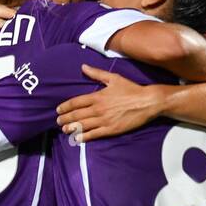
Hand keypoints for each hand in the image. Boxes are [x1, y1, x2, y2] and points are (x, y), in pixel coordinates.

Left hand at [55, 65, 172, 141]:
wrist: (147, 102)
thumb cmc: (131, 89)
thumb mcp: (113, 78)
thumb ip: (96, 73)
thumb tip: (83, 67)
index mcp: (97, 96)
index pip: (76, 102)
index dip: (65, 106)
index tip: (58, 109)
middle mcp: (98, 109)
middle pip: (76, 115)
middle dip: (65, 118)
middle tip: (58, 121)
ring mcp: (104, 120)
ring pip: (82, 125)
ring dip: (71, 128)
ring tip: (64, 129)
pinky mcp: (111, 129)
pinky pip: (94, 134)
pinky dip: (84, 137)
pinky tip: (77, 138)